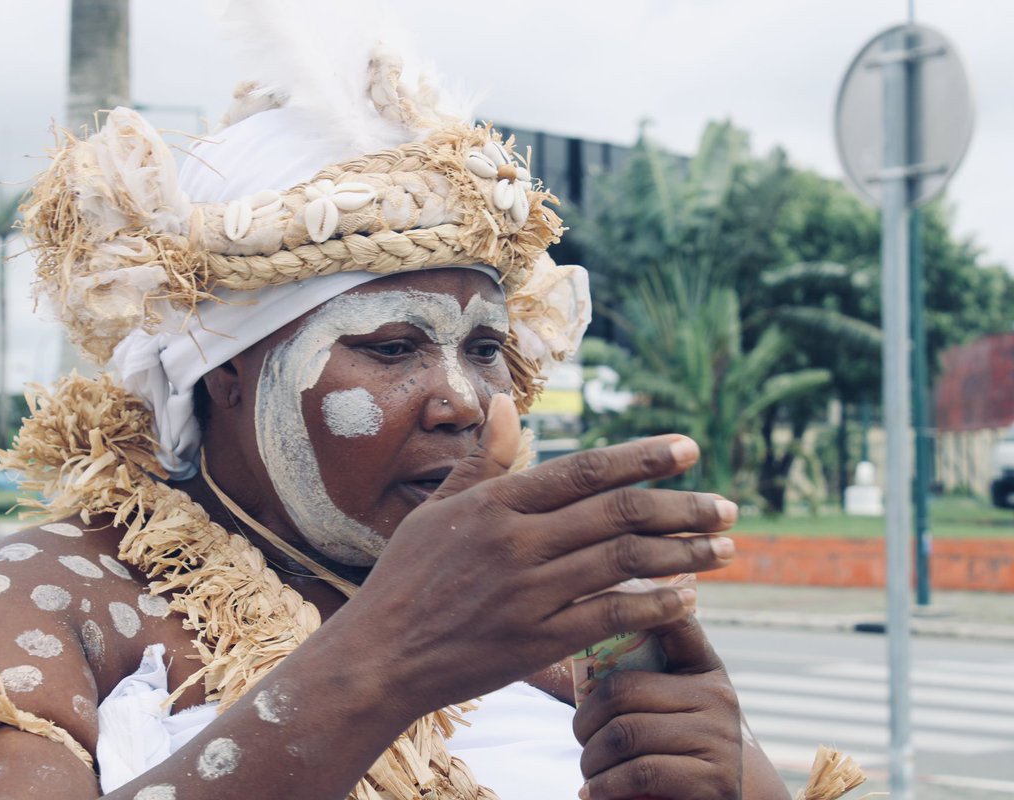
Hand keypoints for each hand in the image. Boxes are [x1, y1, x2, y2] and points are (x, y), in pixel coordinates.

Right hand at [331, 394, 736, 718]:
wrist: (380, 656)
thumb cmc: (406, 578)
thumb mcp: (437, 511)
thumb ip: (482, 460)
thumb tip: (504, 404)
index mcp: (495, 505)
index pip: (585, 471)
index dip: (643, 458)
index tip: (688, 449)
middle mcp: (517, 543)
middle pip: (618, 515)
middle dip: (683, 508)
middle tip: (728, 507)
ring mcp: (528, 594)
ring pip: (623, 563)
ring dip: (683, 555)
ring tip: (724, 548)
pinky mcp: (535, 641)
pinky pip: (608, 617)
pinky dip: (653, 606)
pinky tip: (686, 599)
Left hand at [572, 614, 742, 799]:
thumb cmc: (667, 757)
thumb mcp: (659, 711)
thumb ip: (634, 679)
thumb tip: (573, 629)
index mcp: (703, 669)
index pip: (675, 624)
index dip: (644, 604)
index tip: (608, 599)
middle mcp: (718, 696)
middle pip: (623, 689)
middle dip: (586, 721)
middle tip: (581, 740)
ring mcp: (720, 738)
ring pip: (625, 733)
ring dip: (592, 760)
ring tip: (589, 771)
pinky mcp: (715, 781)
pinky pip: (641, 771)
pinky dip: (605, 786)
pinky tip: (595, 792)